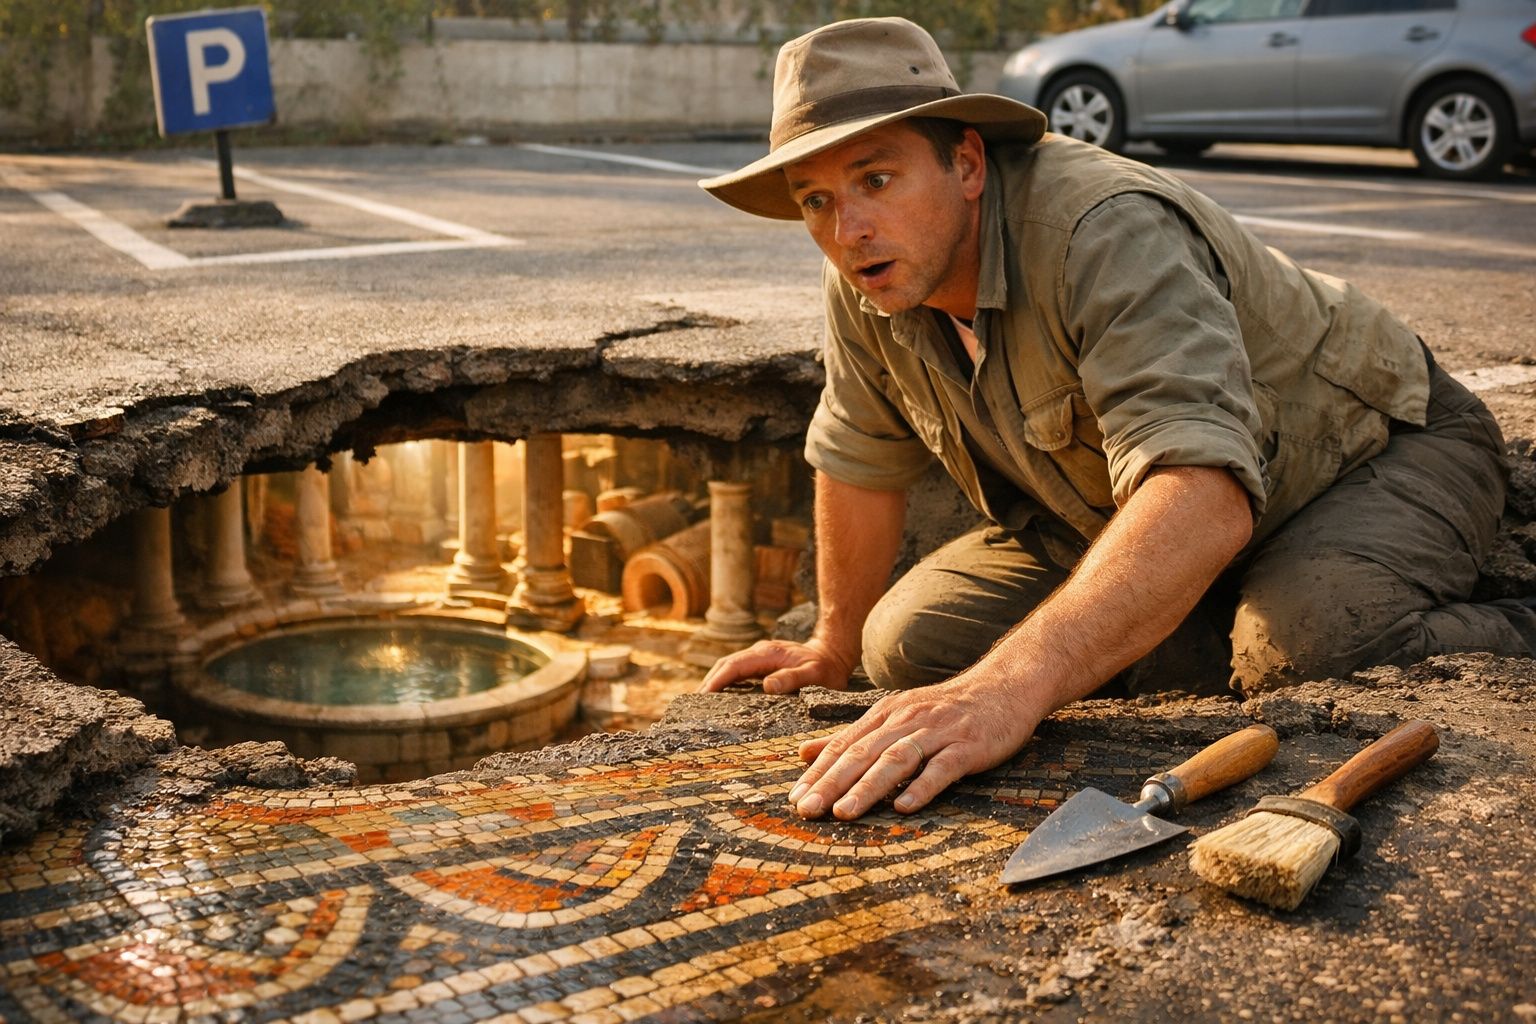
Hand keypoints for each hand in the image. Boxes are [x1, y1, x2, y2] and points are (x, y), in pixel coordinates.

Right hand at [698, 638, 854, 694]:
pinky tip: (720, 699)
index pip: (734, 665)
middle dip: (709, 683)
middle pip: (726, 665)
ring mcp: (759, 658)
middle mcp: (759, 653)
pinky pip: (737, 673)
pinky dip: (724, 683)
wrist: (834, 655)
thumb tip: (767, 686)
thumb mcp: (816, 674)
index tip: (703, 696)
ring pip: (729, 668)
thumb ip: (793, 678)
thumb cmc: (826, 668)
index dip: (717, 680)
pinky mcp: (761, 665)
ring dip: (714, 683)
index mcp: (768, 654)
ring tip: (701, 705)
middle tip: (694, 706)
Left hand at [786, 672, 1041, 819]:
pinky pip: (942, 767)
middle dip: (831, 783)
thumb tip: (805, 752)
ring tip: (844, 813)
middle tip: (807, 810)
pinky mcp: (968, 746)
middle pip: (863, 753)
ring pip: (896, 760)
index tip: (794, 799)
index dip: (818, 772)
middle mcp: (906, 720)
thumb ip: (852, 735)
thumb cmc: (946, 709)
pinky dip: (922, 787)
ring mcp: (938, 732)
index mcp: (886, 714)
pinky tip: (904, 808)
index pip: (844, 745)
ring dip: (868, 787)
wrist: (1003, 687)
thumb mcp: (894, 715)